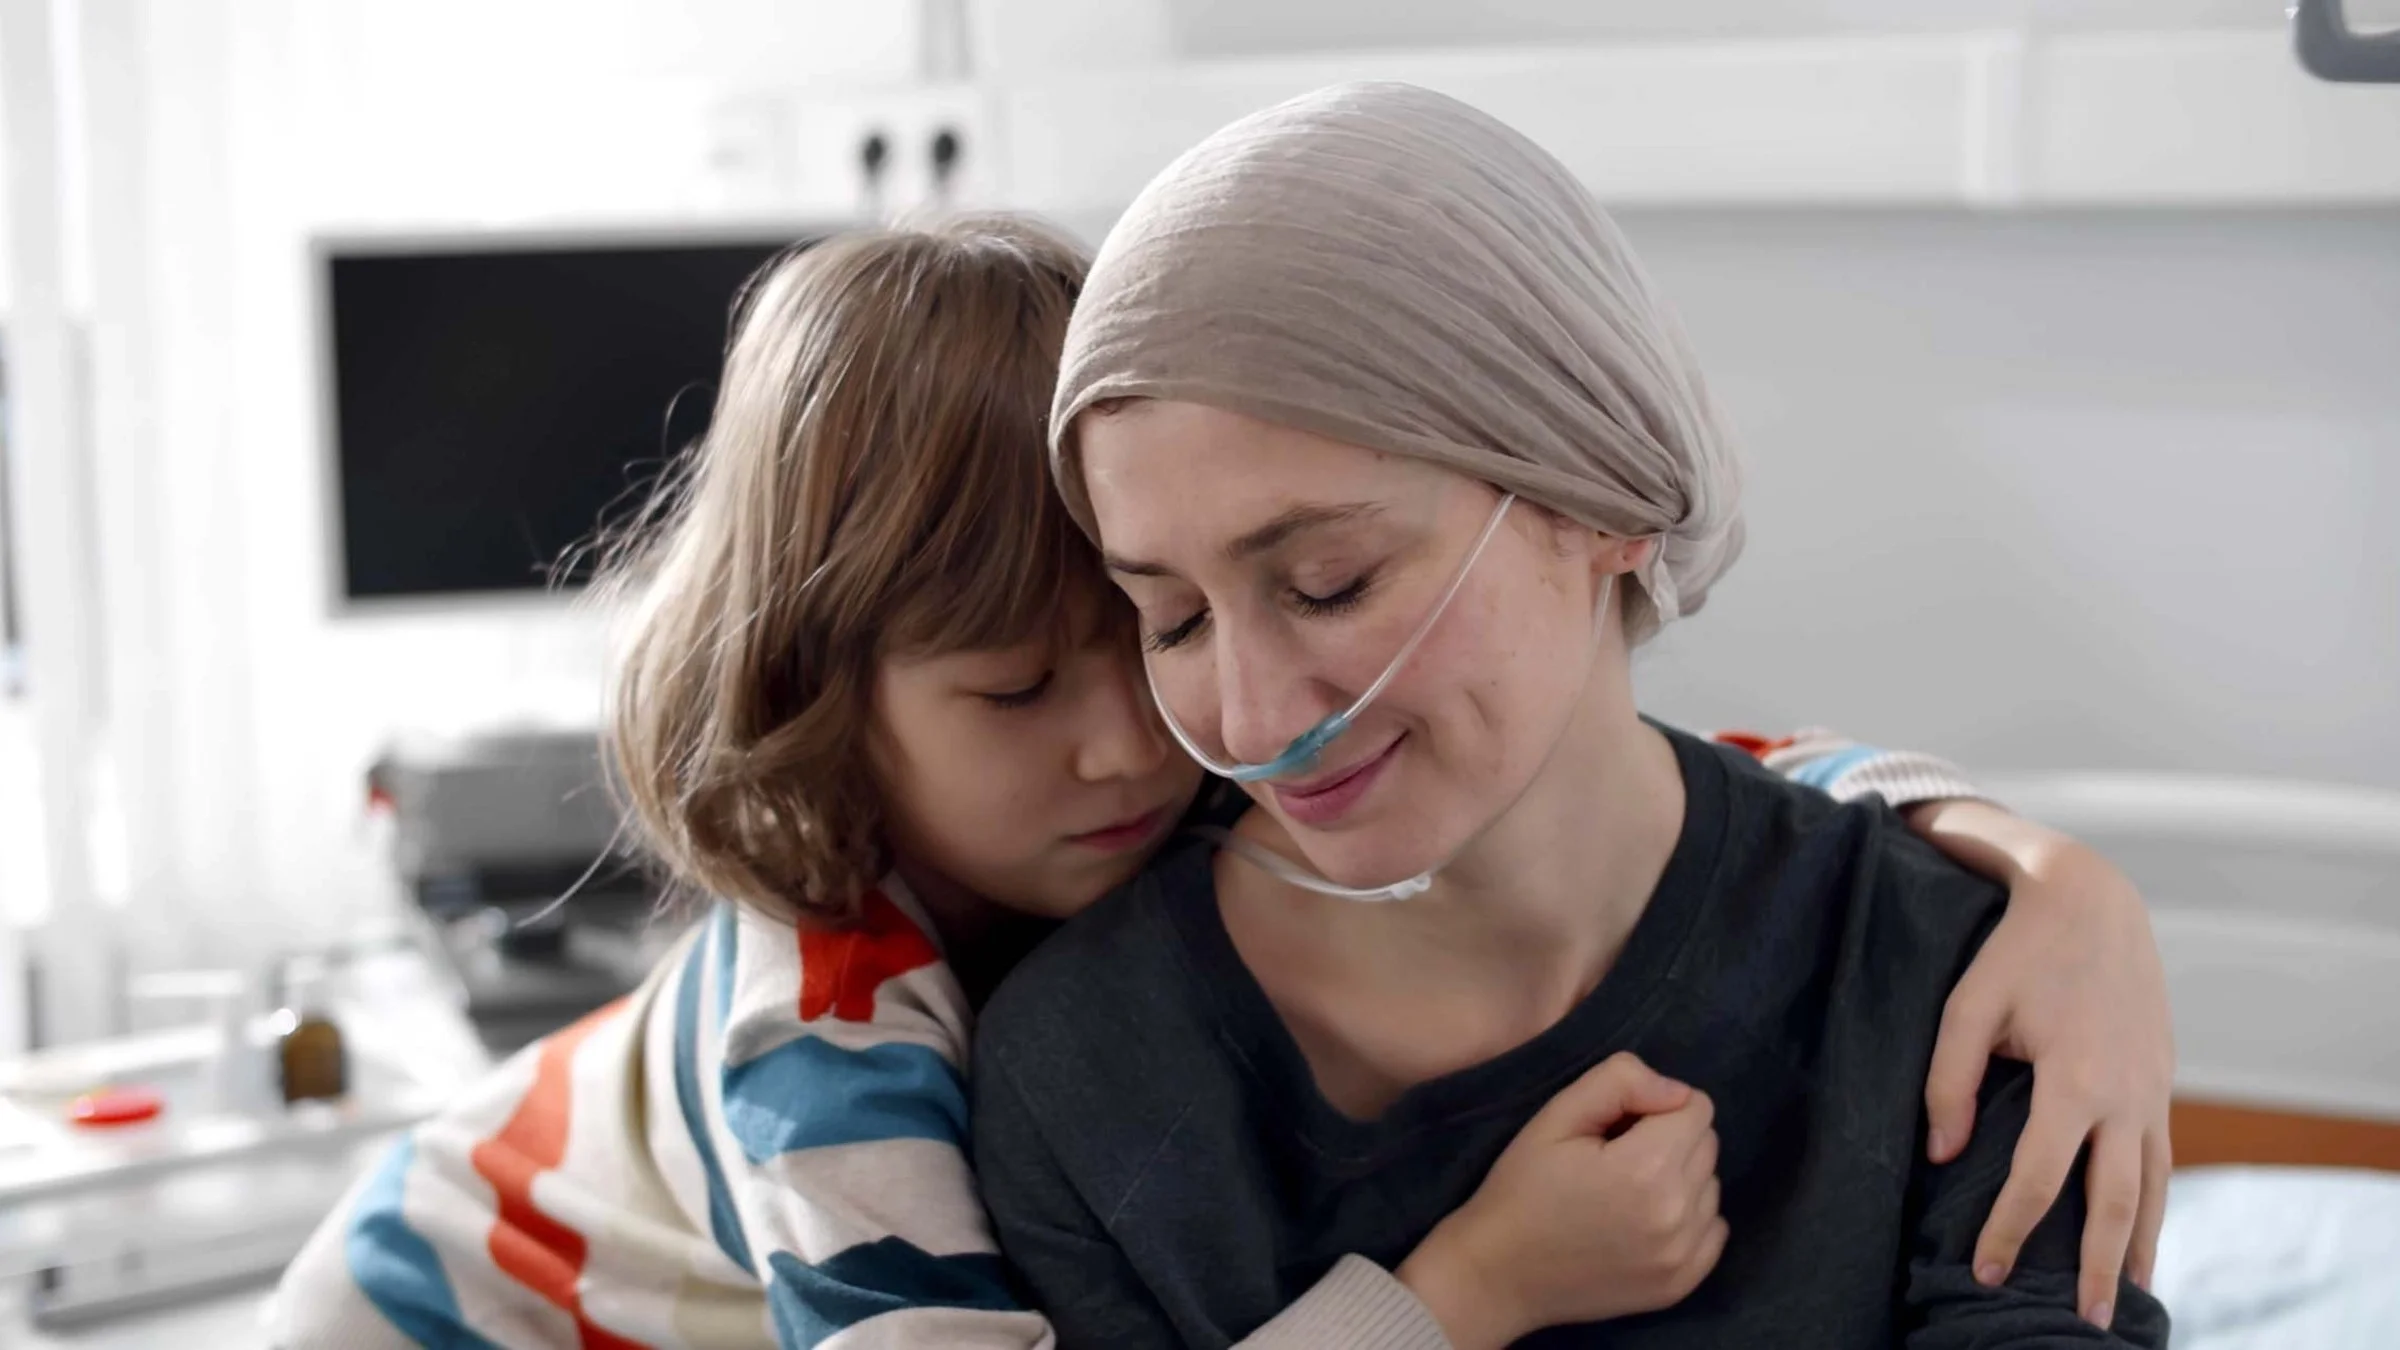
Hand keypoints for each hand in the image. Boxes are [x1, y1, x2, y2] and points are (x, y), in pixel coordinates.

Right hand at [1397, 1053, 1727, 1349]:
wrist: (1499, 1274)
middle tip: (1616, 1158)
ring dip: (1680, 1179)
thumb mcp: (1555, 1116)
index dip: (1654, 1106)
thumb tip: (1675, 1090)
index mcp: (1647, 1166)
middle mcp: (1677, 1213)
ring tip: (1626, 1194)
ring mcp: (1683, 1255)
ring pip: (1710, 1186)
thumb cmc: (1521, 1188)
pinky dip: (1688, 1220)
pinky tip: (1642, 1223)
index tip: (1617, 1127)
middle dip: (1669, 1139)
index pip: (1697, 1107)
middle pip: (1707, 1145)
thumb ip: (1620, 1081)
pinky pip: (1713, 1230)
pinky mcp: (1682, 1284)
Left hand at [1916, 809, 2174, 1324]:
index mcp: (2074, 1079)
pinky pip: (2162, 1157)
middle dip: (2100, 1267)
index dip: (2010, 1230)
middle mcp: (2124, 1095)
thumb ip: (1949, 1080)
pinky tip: (2145, 1233)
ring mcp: (2152, 1089)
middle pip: (2116, 1202)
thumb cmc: (2016, 951)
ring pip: (2153, 1187)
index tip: (1986, 1270)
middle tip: (2087, 1323)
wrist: (2092, 900)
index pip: (2039, 1178)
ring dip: (2143, 1246)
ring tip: (2130, 1298)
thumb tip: (1942, 1156)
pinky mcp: (2160, 1080)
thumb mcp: (1967, 1004)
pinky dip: (2157, 1203)